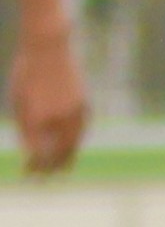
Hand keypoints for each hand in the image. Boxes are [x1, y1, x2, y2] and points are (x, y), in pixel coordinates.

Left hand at [11, 22, 80, 174]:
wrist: (50, 47)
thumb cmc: (27, 72)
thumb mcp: (18, 100)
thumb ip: (25, 127)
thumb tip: (32, 151)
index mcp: (37, 117)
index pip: (37, 152)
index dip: (33, 166)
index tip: (28, 175)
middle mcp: (58, 118)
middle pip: (57, 153)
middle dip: (50, 169)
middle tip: (45, 179)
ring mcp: (74, 113)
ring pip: (72, 145)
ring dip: (66, 160)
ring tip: (62, 172)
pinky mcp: (84, 106)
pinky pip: (80, 132)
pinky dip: (75, 144)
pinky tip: (70, 149)